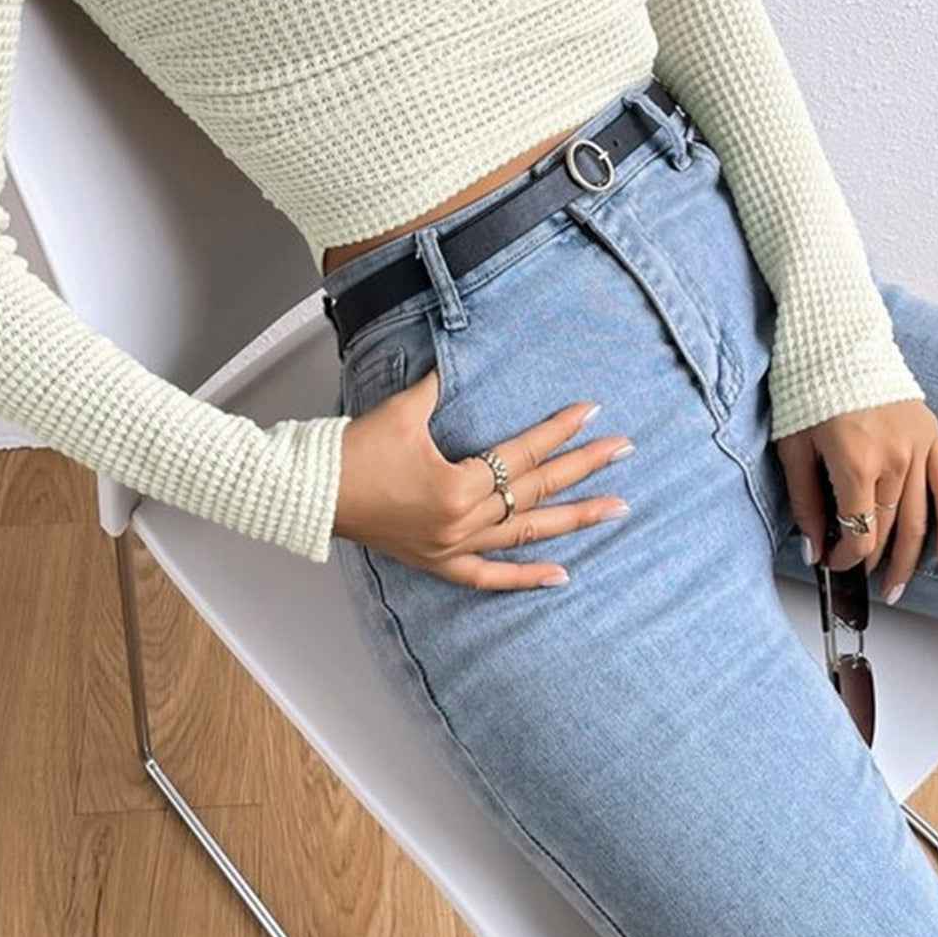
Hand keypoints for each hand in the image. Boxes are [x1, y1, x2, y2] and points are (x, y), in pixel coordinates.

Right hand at [333, 368, 632, 588]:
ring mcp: (453, 548)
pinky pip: (489, 579)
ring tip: (615, 507)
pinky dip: (525, 579)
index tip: (592, 412)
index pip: (522, 454)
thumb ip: (438, 386)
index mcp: (458, 485)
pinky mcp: (438, 563)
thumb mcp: (403, 410)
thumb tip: (455, 357)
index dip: (558, 431)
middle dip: (584, 468)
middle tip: (624, 449)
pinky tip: (561, 576)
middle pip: (535, 492)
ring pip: (526, 535)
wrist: (313, 492)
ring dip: (573, 520)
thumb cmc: (354, 450)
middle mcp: (464, 522)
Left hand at [775, 399, 937, 600]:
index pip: (859, 532)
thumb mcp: (792, 447)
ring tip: (898, 586)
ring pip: (918, 517)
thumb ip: (804, 501)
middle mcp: (893, 460)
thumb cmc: (805, 391)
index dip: (845, 559)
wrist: (836, 341)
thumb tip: (813, 547)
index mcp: (855, 463)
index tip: (831, 565)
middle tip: (860, 580)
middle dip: (872, 560)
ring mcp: (917, 448)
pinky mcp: (931, 436)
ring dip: (910, 557)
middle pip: (888, 528)